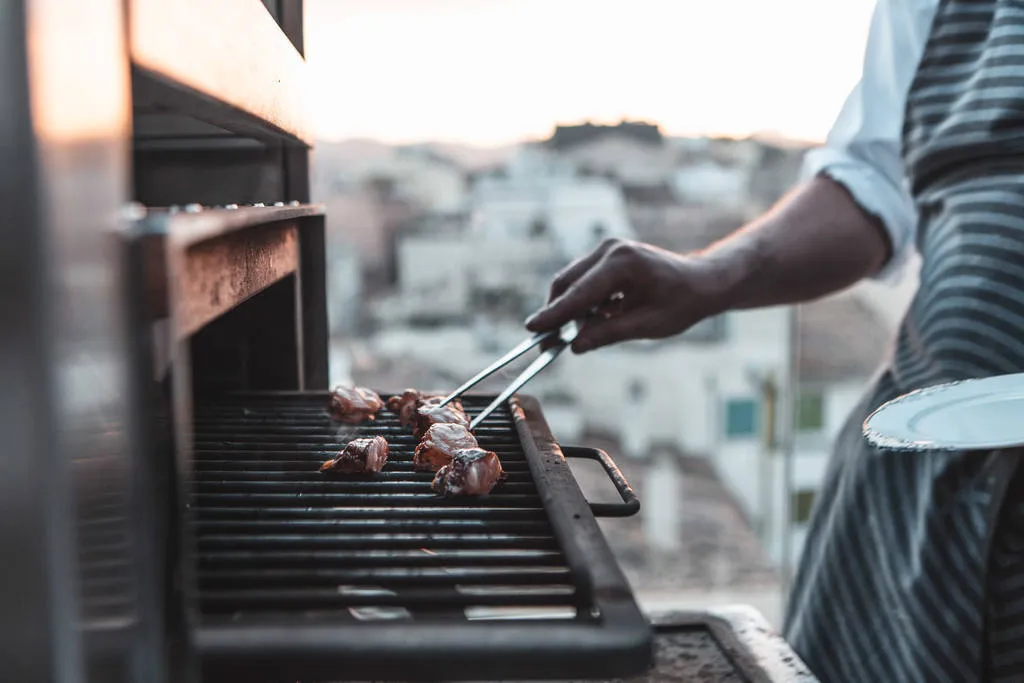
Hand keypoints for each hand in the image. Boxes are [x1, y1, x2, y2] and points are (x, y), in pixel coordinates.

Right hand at [524, 238, 732, 352]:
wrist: (700, 282)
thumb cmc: (681, 303)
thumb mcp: (647, 325)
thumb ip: (608, 334)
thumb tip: (575, 345)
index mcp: (623, 264)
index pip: (580, 293)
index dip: (554, 314)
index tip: (532, 327)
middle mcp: (611, 250)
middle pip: (568, 283)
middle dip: (557, 313)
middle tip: (548, 342)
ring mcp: (607, 249)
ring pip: (571, 282)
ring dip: (571, 308)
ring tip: (582, 332)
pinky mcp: (606, 256)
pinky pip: (582, 280)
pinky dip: (582, 301)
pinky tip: (601, 316)